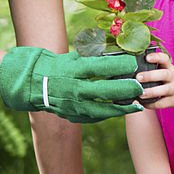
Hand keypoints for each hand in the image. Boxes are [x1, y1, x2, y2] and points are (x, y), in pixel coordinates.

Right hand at [0, 47, 142, 122]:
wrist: (33, 85)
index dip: (119, 65)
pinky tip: (119, 111)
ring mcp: (73, 105)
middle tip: (140, 87)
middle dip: (126, 89)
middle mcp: (74, 89)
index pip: (100, 68)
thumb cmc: (56, 67)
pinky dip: (108, 114)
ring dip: (121, 108)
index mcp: (73, 70)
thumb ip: (93, 59)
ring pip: (103, 110)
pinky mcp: (72, 116)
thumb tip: (117, 56)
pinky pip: (94, 117)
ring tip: (137, 105)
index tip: (133, 63)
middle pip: (105, 91)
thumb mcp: (72, 58)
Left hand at [135, 51, 173, 108]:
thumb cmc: (168, 77)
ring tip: (140, 94)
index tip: (147, 58)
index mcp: (169, 67)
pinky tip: (142, 103)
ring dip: (151, 92)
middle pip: (164, 74)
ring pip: (164, 90)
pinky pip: (162, 103)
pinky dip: (151, 104)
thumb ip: (152, 66)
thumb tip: (130, 64)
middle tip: (138, 77)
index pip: (165, 59)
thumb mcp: (165, 68)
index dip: (156, 57)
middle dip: (150, 76)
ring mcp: (173, 89)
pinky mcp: (172, 101)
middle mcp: (172, 77)